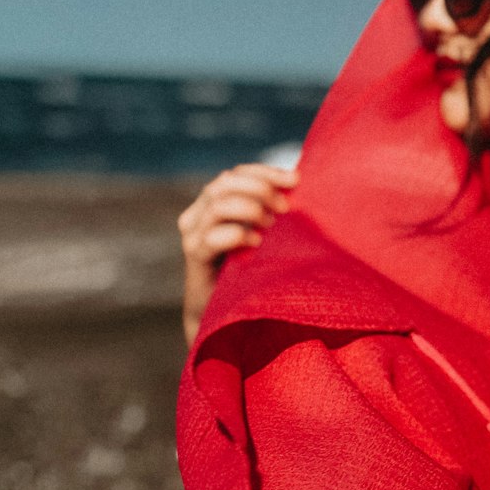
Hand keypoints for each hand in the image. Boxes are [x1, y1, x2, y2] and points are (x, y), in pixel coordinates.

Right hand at [178, 163, 298, 346]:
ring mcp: (192, 235)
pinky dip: (238, 235)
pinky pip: (212, 237)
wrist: (224, 317)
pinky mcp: (194, 258)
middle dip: (260, 188)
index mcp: (212, 204)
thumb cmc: (250, 272)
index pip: (235, 174)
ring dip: (251, 210)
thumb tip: (298, 184)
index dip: (264, 172)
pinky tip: (256, 244)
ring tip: (271, 226)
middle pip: (225, 183)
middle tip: (285, 208)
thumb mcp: (261, 235)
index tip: (295, 180)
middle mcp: (197, 215)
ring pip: (218, 205)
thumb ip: (268, 211)